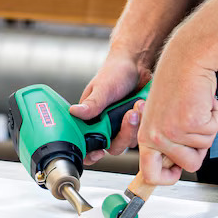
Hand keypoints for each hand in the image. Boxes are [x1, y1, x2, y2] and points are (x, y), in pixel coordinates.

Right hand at [69, 50, 148, 165]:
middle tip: (130, 115)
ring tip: (137, 105)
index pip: (86, 145)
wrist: (137, 64)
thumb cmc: (115, 72)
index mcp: (90, 119)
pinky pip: (140, 135)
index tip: (99, 151)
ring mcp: (121, 127)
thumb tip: (75, 112)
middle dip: (123, 134)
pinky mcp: (136, 125)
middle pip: (112, 147)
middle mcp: (104, 126)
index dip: (90, 154)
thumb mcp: (102, 87)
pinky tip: (142, 105)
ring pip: (128, 142)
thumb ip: (92, 104)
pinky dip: (143, 122)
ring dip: (135, 127)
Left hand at [136, 51, 217, 185]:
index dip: (167, 177)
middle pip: (188, 165)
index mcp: (146, 135)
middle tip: (197, 126)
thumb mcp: (163, 115)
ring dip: (207, 128)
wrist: (187, 58)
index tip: (177, 171)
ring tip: (196, 107)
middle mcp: (156, 137)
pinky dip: (214, 116)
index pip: (150, 174)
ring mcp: (173, 132)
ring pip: (203, 148)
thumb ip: (167, 139)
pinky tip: (203, 100)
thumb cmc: (177, 83)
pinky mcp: (191, 124)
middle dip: (200, 149)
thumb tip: (177, 164)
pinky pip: (213, 131)